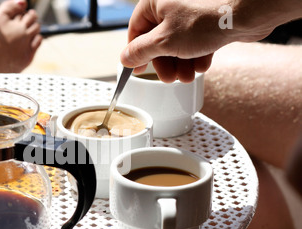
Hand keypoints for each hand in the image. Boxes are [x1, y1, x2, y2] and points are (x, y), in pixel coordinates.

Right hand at [121, 0, 301, 82]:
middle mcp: (172, 5)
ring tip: (187, 76)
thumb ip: (140, 51)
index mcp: (155, 2)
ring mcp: (191, 12)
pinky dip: (196, 55)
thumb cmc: (205, 20)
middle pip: (158, 40)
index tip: (139, 70)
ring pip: (178, 43)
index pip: (136, 30)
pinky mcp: (207, 20)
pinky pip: (195, 41)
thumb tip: (125, 59)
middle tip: (169, 78)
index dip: (136, 53)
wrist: (247, 12)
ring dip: (181, 63)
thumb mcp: (164, 41)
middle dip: (165, 62)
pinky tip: (202, 65)